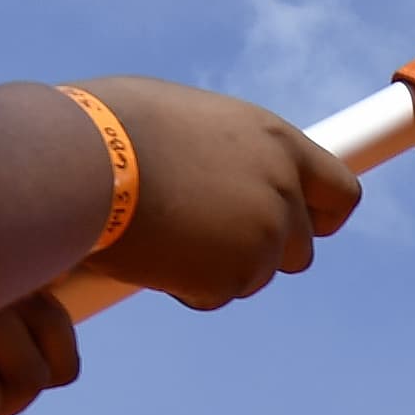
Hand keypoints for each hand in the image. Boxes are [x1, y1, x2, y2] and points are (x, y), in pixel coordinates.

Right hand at [71, 76, 361, 310]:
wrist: (74, 164)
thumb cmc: (106, 127)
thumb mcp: (183, 119)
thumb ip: (225, 151)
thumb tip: (223, 169)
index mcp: (275, 142)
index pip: (340, 191)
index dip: (322, 215)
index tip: (306, 227)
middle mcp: (281, 191)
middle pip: (298, 249)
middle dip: (259, 252)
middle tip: (204, 241)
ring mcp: (260, 237)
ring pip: (254, 276)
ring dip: (216, 269)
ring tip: (161, 235)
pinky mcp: (230, 275)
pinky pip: (214, 295)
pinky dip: (184, 286)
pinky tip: (148, 255)